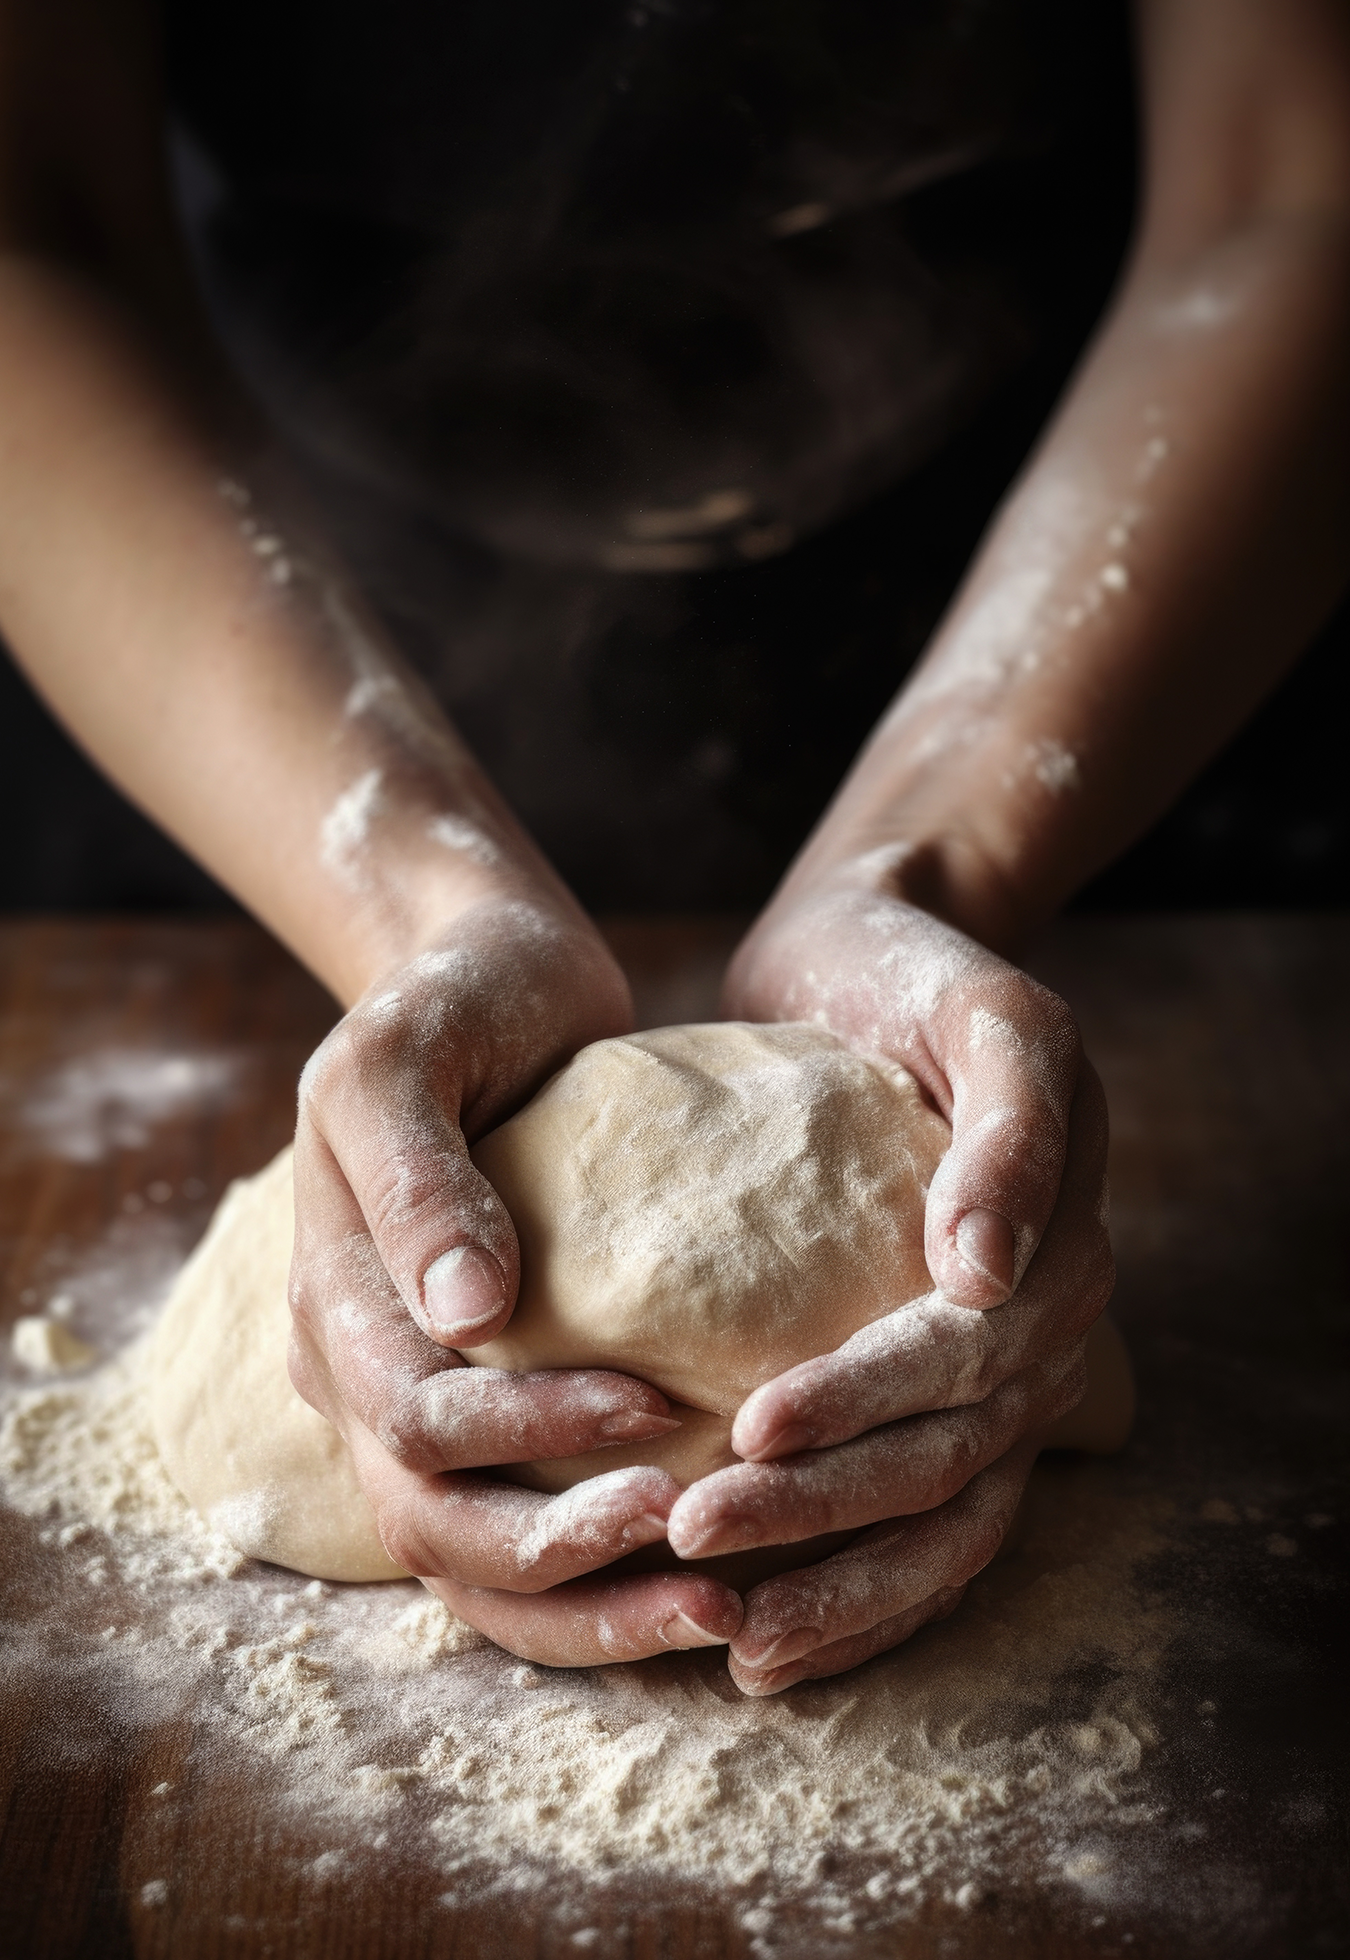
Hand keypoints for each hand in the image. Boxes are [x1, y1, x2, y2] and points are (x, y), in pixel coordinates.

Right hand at [288, 895, 743, 1663]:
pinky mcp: (494, 1402)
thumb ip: (418, 1175)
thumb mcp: (408, 1053)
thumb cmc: (453, 1002)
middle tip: (704, 1574)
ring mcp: (421, 1399)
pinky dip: (601, 1575)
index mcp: (334, 1302)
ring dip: (588, 1608)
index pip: (414, 1420)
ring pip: (476, 1564)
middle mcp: (363, 1375)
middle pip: (438, 1528)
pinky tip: (702, 1575)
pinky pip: (527, 1522)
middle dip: (564, 1566)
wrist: (486, 983)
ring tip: (716, 1613)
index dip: (527, 1436)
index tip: (656, 1411)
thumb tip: (466, 1313)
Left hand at [665, 879, 1112, 1692]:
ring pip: (940, 1525)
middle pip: (941, 1464)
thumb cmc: (926, 980)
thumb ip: (1012, 1134)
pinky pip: (919, 1519)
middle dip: (821, 1519)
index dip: (859, 1407)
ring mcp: (993, 1378)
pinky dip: (859, 1586)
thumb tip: (986, 1275)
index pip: (957, 1364)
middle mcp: (1039, 1337)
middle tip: (691, 1539)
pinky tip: (773, 1634)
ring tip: (738, 1649)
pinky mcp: (932, 1391)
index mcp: (1060, 1260)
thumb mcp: (994, 1019)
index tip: (746, 1436)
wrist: (884, 957)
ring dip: (844, 1592)